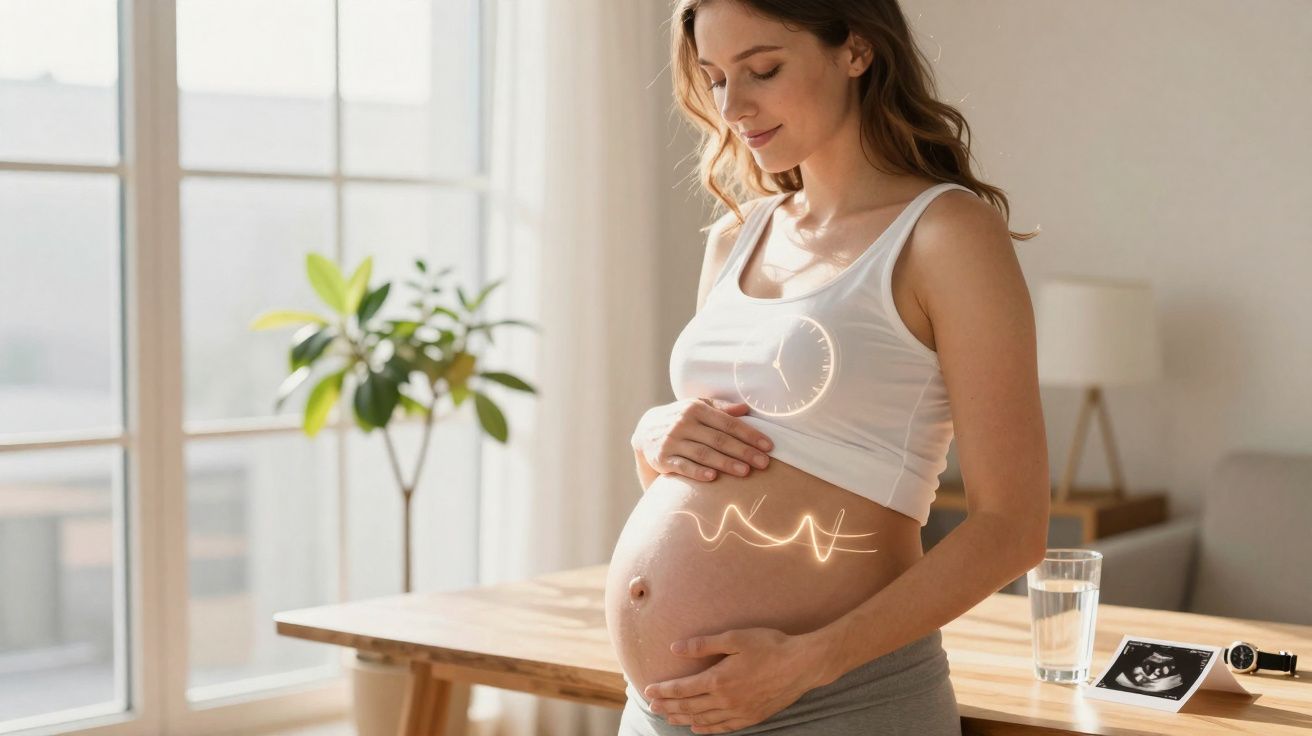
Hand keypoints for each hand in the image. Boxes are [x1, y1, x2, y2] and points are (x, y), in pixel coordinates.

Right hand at [632, 399, 772, 481]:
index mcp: (696, 408)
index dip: (750, 434)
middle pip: (719, 439)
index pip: (728, 423)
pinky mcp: (662, 458)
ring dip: (725, 463)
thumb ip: (721, 409)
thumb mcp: (697, 408)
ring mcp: (672, 441)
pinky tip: (712, 477)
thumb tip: (745, 408)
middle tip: (764, 463)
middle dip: (743, 451)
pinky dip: (697, 471)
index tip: (768, 446)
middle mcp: (683, 423)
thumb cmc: (681, 419)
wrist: (645, 431)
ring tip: (745, 471)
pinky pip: (682, 466)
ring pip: (703, 453)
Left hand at [642, 628, 826, 733]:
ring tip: (668, 718)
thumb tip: (675, 647)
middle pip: (689, 707)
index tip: (648, 691)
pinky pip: (724, 728)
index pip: (682, 689)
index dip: (663, 691)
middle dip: (668, 707)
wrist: (802, 664)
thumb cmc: (769, 646)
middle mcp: (725, 700)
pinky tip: (698, 728)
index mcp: (718, 679)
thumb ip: (703, 645)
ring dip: (683, 719)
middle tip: (652, 707)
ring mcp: (739, 711)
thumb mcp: (734, 638)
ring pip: (704, 719)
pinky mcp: (752, 717)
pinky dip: (707, 729)